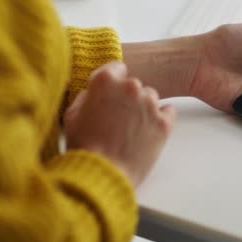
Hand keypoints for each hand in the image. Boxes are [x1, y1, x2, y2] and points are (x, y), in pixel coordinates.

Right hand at [63, 62, 175, 186]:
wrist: (102, 174)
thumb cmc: (84, 147)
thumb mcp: (72, 115)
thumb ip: (87, 96)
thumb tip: (95, 93)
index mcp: (106, 81)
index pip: (116, 68)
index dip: (113, 82)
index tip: (112, 93)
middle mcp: (130, 87)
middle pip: (134, 85)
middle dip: (127, 98)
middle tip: (118, 118)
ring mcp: (150, 105)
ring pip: (151, 97)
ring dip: (143, 108)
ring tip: (131, 129)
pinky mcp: (164, 123)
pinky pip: (168, 111)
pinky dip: (161, 118)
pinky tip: (148, 130)